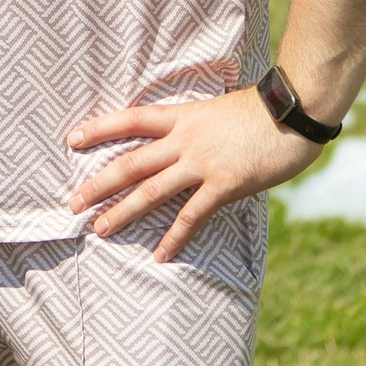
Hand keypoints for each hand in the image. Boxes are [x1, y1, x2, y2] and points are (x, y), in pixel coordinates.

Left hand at [67, 87, 322, 262]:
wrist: (295, 110)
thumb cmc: (263, 110)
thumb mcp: (219, 110)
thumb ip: (198, 128)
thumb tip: (184, 144)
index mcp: (183, 115)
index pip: (131, 119)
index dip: (99, 128)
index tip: (71, 138)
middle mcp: (185, 139)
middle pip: (131, 162)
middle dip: (99, 183)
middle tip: (73, 203)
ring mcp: (203, 162)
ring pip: (151, 190)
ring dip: (123, 212)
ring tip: (100, 229)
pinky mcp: (224, 184)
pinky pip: (192, 216)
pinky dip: (174, 237)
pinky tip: (160, 255)